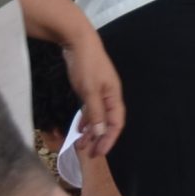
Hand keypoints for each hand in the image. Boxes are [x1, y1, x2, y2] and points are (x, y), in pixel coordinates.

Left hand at [66, 32, 125, 158]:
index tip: (99, 153)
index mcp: (114, 96)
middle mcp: (109, 96)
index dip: (109, 139)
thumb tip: (101, 132)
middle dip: (99, 139)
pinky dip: (86, 120)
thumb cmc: (86, 65)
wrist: (78, 41)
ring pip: (98, 117)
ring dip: (91, 132)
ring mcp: (100, 92)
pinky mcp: (90, 88)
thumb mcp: (89, 91)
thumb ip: (95, 112)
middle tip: (88, 154)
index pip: (116, 123)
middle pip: (108, 122)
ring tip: (80, 145)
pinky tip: (79, 129)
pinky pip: (91, 110)